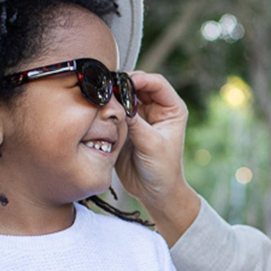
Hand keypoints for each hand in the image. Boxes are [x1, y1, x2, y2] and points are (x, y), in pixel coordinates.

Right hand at [117, 71, 199, 244]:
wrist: (153, 191)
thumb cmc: (162, 170)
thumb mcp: (151, 145)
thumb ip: (136, 123)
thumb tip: (119, 105)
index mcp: (171, 108)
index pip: (157, 83)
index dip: (141, 79)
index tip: (125, 82)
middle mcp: (156, 109)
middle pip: (137, 85)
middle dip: (123, 85)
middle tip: (108, 89)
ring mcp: (140, 116)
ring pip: (123, 96)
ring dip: (113, 97)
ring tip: (102, 100)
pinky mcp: (125, 125)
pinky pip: (114, 110)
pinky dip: (107, 109)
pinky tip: (99, 112)